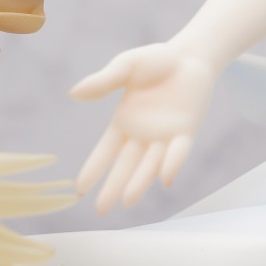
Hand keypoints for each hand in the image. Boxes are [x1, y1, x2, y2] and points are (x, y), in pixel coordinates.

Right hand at [69, 42, 217, 212]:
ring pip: (150, 164)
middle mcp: (143, 135)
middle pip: (125, 166)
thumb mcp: (125, 67)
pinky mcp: (187, 130)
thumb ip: (103, 81)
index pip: (105, 152)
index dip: (93, 170)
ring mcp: (166, 135)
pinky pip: (179, 150)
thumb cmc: (157, 61)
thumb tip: (74, 93)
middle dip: (112, 187)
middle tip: (100, 210)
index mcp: (124, 122)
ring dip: (139, 182)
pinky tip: (165, 179)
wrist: (191, 55)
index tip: (78, 189)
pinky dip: (172, 163)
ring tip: (126, 201)